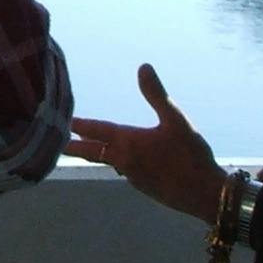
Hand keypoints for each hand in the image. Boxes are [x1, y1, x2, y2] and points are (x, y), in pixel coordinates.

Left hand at [65, 63, 224, 224]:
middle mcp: (125, 162)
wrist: (205, 194)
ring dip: (94, 154)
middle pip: (93, 152)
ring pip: (108, 162)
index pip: (97, 132)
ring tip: (86, 147)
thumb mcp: (176, 119)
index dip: (80, 126)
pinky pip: (124, 171)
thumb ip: (157, 94)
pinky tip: (121, 161)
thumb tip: (143, 67)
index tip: (62, 122)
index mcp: (129, 143)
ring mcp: (134, 177)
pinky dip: (115, 163)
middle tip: (56, 145)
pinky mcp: (145, 188)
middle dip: (75, 148)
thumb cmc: (191, 155)